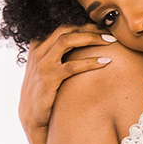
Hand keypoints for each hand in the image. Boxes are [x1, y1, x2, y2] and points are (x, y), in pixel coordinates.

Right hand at [19, 25, 116, 143]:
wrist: (32, 117)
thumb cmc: (45, 92)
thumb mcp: (48, 68)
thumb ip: (59, 55)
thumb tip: (83, 44)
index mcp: (38, 45)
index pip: (64, 28)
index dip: (85, 26)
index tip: (103, 28)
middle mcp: (38, 51)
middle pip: (66, 29)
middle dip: (89, 28)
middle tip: (109, 33)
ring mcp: (42, 64)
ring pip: (67, 40)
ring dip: (91, 38)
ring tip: (110, 41)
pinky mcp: (49, 78)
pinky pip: (72, 65)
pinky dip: (91, 61)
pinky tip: (106, 61)